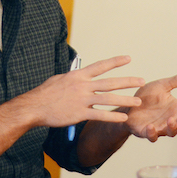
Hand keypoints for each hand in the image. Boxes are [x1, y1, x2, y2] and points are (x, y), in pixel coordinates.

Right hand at [21, 55, 144, 128]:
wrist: (34, 107)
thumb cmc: (45, 93)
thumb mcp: (60, 79)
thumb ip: (74, 78)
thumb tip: (81, 76)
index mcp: (79, 76)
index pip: (101, 66)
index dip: (115, 61)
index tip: (129, 58)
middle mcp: (83, 86)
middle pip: (110, 82)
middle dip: (128, 81)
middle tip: (142, 80)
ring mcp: (82, 100)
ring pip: (108, 98)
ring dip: (125, 100)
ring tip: (137, 102)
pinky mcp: (80, 113)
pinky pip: (100, 114)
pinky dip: (112, 116)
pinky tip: (123, 118)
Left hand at [124, 69, 176, 141]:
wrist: (127, 104)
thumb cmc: (147, 96)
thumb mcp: (163, 85)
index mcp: (176, 108)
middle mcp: (170, 119)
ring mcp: (160, 127)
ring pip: (171, 132)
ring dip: (173, 127)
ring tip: (172, 120)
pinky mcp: (147, 132)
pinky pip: (152, 136)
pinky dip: (152, 133)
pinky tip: (151, 126)